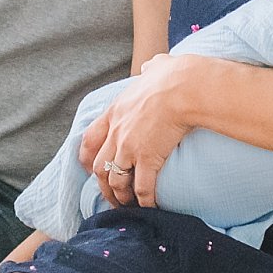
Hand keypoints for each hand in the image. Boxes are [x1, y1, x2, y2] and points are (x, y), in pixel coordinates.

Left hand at [79, 53, 196, 209]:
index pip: (90, 139)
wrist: (185, 88)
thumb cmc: (174, 76)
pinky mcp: (147, 158)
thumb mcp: (155, 68)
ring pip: (115, 180)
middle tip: (111, 196)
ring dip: (120, 196)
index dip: (88, 157)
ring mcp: (130, 147)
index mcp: (115, 112)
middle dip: (103, 185)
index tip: (91, 169)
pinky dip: (144, 200)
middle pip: (99, 166)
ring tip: (129, 206)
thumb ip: (150, 68)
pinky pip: (141, 187)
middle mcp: (117, 132)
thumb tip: (153, 65)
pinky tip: (149, 207)